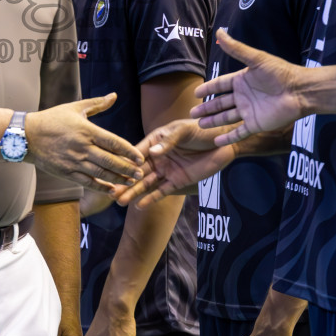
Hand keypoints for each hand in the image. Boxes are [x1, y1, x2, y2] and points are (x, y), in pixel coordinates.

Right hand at [27, 94, 144, 190]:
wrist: (27, 136)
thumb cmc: (52, 119)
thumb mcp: (75, 108)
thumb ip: (97, 104)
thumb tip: (114, 95)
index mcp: (86, 130)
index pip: (113, 142)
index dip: (129, 151)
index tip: (140, 158)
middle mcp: (82, 147)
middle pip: (110, 161)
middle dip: (127, 169)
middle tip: (141, 173)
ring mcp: (74, 162)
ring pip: (101, 174)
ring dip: (118, 179)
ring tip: (131, 182)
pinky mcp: (67, 173)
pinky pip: (87, 182)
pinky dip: (101, 187)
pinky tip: (112, 190)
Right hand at [111, 118, 237, 208]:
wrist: (224, 143)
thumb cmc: (202, 130)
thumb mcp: (184, 131)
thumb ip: (168, 141)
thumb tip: (153, 153)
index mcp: (155, 140)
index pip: (137, 152)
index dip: (125, 162)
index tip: (113, 171)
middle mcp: (157, 156)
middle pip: (138, 171)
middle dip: (124, 181)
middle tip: (111, 192)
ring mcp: (167, 170)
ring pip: (146, 183)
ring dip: (134, 192)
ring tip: (119, 201)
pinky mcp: (177, 181)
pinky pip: (162, 191)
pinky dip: (151, 199)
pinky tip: (139, 206)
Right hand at [192, 29, 308, 143]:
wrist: (300, 91)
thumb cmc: (280, 73)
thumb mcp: (256, 59)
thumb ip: (236, 48)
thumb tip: (220, 32)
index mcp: (242, 81)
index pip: (221, 85)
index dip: (209, 88)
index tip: (196, 93)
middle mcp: (244, 96)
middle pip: (221, 103)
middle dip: (207, 109)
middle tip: (192, 114)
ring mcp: (249, 111)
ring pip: (227, 118)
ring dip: (213, 122)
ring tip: (200, 126)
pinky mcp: (257, 124)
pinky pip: (239, 133)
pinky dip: (228, 138)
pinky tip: (216, 142)